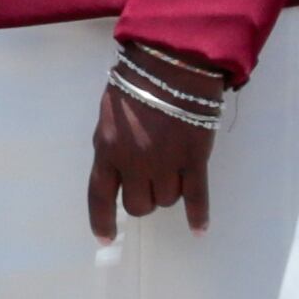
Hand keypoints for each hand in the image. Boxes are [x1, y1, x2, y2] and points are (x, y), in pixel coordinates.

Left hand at [86, 44, 223, 236]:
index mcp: (107, 148)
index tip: (105, 237)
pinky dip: (199, 216)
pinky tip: (200, 229)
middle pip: (137, 205)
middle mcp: (133, 162)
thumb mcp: (111, 113)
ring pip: (166, 200)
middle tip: (152, 181)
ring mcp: (165, 162)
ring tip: (174, 170)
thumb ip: (112, 144)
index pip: (99, 195)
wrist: (173, 61)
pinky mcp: (194, 159)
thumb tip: (119, 169)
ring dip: (169, 192)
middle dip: (144, 198)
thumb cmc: (138, 80)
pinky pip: (196, 197)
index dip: (101, 220)